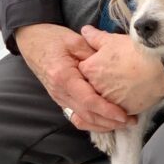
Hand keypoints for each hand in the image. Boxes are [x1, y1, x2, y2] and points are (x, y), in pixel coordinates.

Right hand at [15, 23, 135, 131]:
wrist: (32, 40)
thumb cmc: (52, 38)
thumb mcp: (75, 41)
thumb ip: (94, 55)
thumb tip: (113, 67)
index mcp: (64, 78)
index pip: (88, 101)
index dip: (107, 111)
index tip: (124, 115)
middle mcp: (60, 92)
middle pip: (87, 115)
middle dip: (110, 122)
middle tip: (131, 122)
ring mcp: (59, 98)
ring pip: (82, 119)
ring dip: (102, 125)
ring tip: (122, 124)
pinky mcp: (61, 99)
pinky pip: (77, 115)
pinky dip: (92, 121)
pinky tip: (106, 121)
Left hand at [78, 26, 163, 117]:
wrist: (160, 70)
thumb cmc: (135, 52)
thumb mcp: (113, 40)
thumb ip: (95, 37)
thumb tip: (84, 30)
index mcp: (90, 70)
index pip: (81, 70)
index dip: (90, 66)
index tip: (100, 64)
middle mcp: (94, 89)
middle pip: (90, 88)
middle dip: (96, 84)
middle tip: (111, 77)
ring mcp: (108, 103)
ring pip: (102, 102)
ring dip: (107, 98)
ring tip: (119, 91)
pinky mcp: (122, 112)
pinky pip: (115, 113)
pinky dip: (118, 109)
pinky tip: (127, 101)